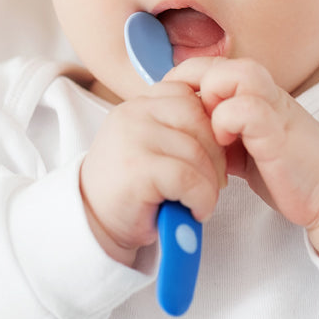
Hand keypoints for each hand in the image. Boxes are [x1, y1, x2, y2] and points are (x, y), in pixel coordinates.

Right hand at [80, 80, 225, 265]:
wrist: (95, 222)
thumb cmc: (131, 188)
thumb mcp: (152, 146)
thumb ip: (177, 128)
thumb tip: (223, 128)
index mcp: (138, 104)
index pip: (189, 96)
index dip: (209, 126)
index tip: (209, 155)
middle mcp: (132, 113)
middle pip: (199, 118)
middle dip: (217, 154)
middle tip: (214, 183)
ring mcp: (132, 138)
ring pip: (198, 151)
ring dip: (210, 183)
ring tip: (200, 201)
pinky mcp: (137, 169)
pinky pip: (190, 179)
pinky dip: (202, 200)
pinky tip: (194, 211)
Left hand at [169, 57, 318, 258]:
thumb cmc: (283, 167)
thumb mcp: (240, 143)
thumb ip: (215, 129)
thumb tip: (177, 127)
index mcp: (250, 92)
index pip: (204, 66)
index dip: (180, 83)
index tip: (172, 111)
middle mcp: (262, 92)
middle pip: (213, 63)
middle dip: (190, 89)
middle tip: (188, 121)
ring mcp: (272, 107)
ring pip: (232, 73)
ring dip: (211, 99)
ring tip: (210, 130)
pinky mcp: (278, 131)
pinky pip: (245, 108)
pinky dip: (227, 123)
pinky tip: (226, 145)